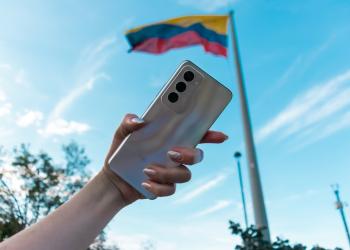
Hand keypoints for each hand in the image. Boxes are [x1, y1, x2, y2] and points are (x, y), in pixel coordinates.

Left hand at [103, 113, 227, 204]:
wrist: (113, 179)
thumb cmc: (121, 153)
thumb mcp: (121, 134)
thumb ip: (128, 123)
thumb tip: (139, 121)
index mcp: (169, 139)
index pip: (195, 135)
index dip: (211, 135)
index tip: (221, 136)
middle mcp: (175, 156)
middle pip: (197, 156)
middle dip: (189, 155)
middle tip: (171, 152)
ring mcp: (171, 172)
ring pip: (185, 175)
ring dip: (167, 173)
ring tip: (147, 169)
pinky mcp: (164, 187)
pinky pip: (171, 189)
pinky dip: (158, 186)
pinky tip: (144, 182)